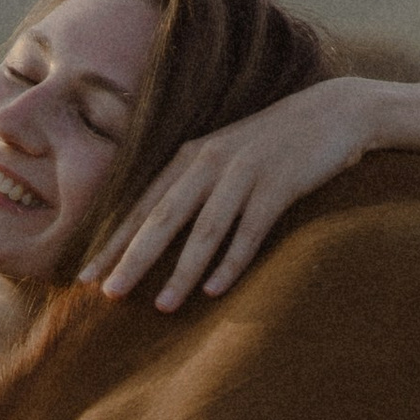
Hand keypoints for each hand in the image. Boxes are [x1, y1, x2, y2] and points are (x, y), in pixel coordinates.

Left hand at [81, 78, 378, 311]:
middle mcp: (211, 163)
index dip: (113, 242)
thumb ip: (193, 185)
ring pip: (205, 229)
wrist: (334, 113)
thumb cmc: (274, 144)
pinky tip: (216, 290)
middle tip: (108, 295)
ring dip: (183, 270)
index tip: (85, 277)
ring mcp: (245, 173)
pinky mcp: (279, 185)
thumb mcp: (225, 157)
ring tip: (162, 306)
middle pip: (163, 218)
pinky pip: (250, 231)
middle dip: (133, 258)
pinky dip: (232, 261)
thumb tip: (157, 229)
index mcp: (191, 158)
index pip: (142, 207)